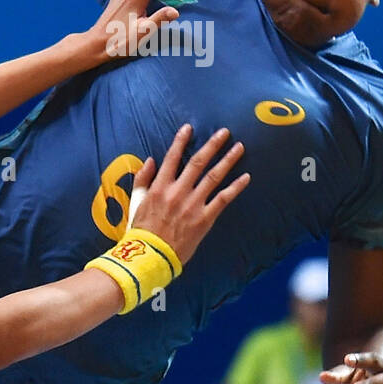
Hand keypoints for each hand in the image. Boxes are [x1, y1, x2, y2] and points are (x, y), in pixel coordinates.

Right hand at [129, 125, 249, 265]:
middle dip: (212, 145)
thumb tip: (150, 160)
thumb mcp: (136, 202)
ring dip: (228, 160)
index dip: (181, 141)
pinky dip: (235, 187)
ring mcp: (193, 204)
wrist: (151, 256)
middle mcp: (178, 191)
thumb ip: (142, 179)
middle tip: (225, 132)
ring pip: (213, 176)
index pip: (172, 157)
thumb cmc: (141, 230)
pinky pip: (223, 199)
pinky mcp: (204, 218)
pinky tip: (246, 177)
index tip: (189, 127)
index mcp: (160, 186)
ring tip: (239, 147)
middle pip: (198, 162)